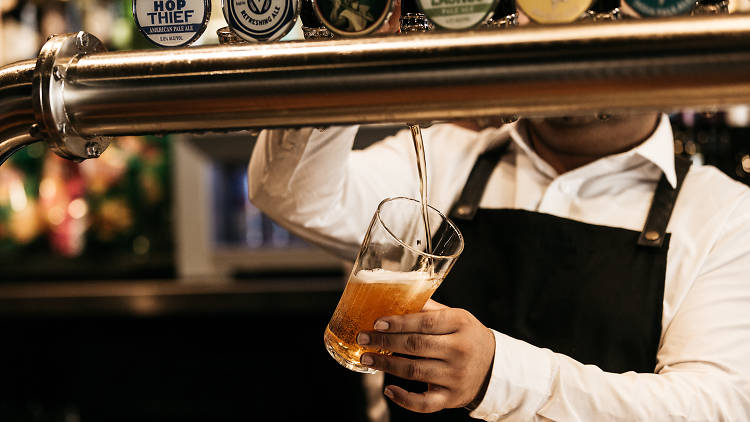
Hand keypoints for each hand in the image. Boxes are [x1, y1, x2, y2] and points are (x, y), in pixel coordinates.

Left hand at [357, 300, 495, 412]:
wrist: (493, 367)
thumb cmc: (467, 336)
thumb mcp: (456, 317)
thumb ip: (429, 309)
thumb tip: (395, 298)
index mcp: (460, 323)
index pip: (425, 322)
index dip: (399, 322)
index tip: (377, 323)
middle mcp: (459, 350)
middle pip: (416, 345)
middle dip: (385, 342)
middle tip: (362, 338)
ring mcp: (456, 376)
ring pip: (415, 371)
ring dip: (386, 366)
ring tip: (366, 359)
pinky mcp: (452, 398)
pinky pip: (425, 403)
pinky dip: (404, 399)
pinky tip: (388, 389)